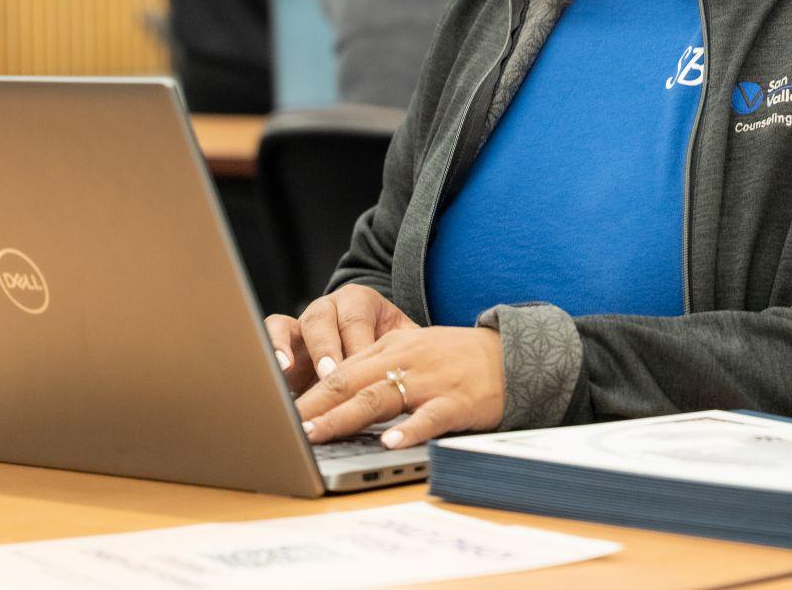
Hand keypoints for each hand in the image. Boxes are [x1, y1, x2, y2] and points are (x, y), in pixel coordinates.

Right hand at [265, 285, 418, 392]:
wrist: (372, 345)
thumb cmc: (391, 346)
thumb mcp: (404, 343)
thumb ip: (410, 351)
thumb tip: (430, 370)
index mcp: (360, 302)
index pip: (356, 319)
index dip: (355, 343)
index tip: (358, 366)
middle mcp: (328, 309)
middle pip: (321, 320)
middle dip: (325, 349)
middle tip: (330, 375)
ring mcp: (302, 324)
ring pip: (288, 324)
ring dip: (288, 348)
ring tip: (288, 370)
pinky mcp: (283, 342)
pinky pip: (269, 335)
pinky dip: (269, 348)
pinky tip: (274, 370)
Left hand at [296, 326, 504, 448]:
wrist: (512, 354)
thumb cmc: (456, 358)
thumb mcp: (412, 351)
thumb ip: (375, 368)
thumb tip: (332, 390)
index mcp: (392, 348)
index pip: (341, 372)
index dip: (308, 393)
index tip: (279, 412)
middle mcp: (406, 360)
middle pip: (351, 382)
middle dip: (314, 406)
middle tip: (285, 426)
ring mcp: (431, 380)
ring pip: (380, 397)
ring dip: (345, 417)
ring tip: (317, 435)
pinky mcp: (457, 401)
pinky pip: (430, 417)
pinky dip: (410, 430)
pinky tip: (391, 443)